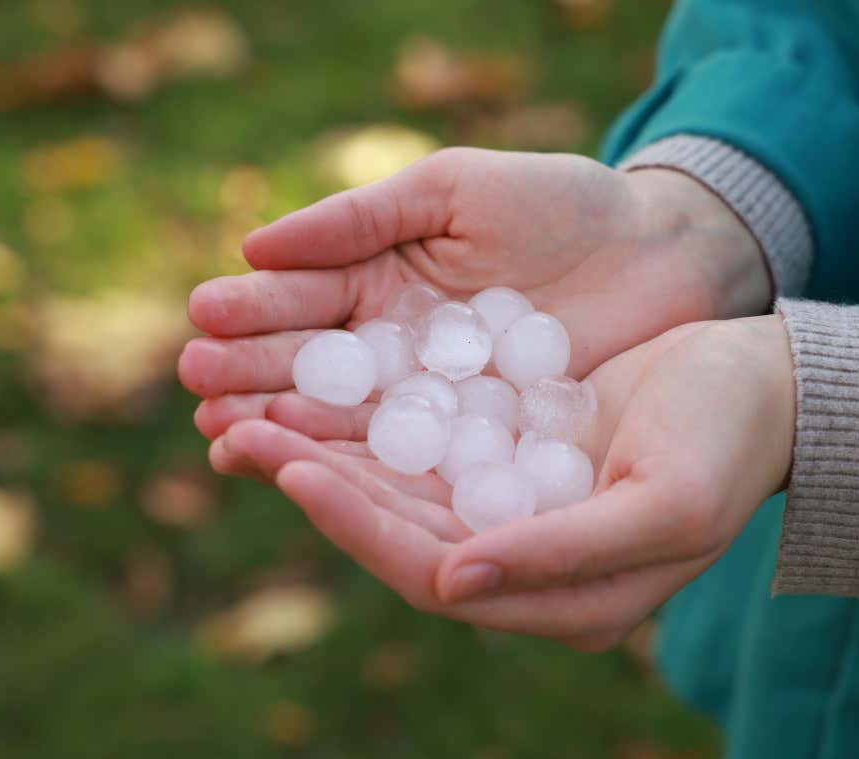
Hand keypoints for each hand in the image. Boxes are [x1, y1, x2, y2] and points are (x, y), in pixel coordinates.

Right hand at [178, 147, 769, 444]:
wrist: (659, 255)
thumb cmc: (561, 205)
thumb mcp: (456, 189)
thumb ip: (361, 217)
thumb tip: (253, 246)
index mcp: (381, 274)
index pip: (305, 296)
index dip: (257, 309)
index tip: (205, 319)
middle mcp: (395, 342)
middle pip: (311, 363)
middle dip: (253, 373)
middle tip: (199, 386)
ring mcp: (431, 396)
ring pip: (347, 416)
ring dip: (287, 427)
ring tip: (227, 434)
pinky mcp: (473, 440)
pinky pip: (408, 454)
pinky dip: (359, 465)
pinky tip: (306, 470)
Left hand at [214, 315, 794, 650]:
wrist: (762, 388)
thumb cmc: (727, 445)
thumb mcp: (662, 504)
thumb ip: (564, 553)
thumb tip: (452, 581)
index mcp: (562, 601)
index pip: (433, 572)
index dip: (357, 526)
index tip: (292, 471)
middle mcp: (524, 568)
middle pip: (397, 533)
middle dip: (319, 484)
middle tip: (239, 432)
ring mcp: (513, 514)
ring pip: (400, 491)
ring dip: (329, 452)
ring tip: (254, 410)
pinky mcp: (510, 461)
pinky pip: (425, 448)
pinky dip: (371, 422)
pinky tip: (320, 387)